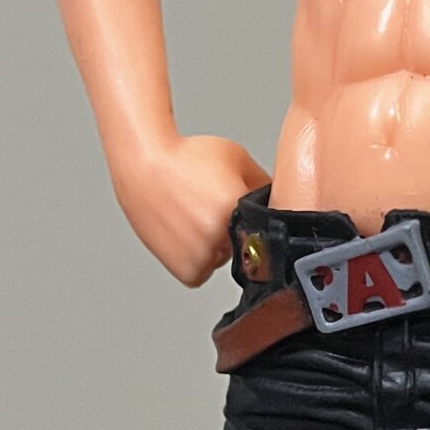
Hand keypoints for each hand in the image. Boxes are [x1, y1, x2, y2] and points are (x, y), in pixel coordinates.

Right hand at [113, 133, 268, 284]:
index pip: (265, 225)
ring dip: (217, 248)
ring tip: (195, 219)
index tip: (241, 209)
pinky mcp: (185, 269)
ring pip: (223, 260)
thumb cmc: (185, 157)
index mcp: (235, 209)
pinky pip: (201, 272)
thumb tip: (285, 202)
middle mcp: (218, 236)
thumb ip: (264, 182)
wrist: (143, 165)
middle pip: (246, 245)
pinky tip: (187, 234)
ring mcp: (201, 256)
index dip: (254, 217)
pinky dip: (197, 260)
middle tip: (211, 210)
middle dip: (235, 232)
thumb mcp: (236, 158)